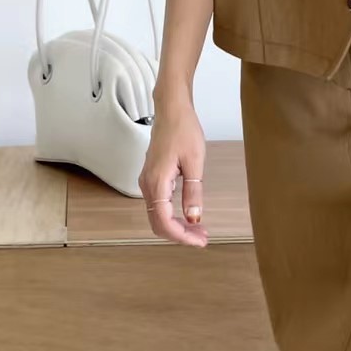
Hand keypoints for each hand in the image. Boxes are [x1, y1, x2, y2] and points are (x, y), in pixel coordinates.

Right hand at [138, 99, 208, 247]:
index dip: (182, 236)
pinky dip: (172, 215)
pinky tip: (189, 215)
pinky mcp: (152, 178)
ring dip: (177, 226)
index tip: (200, 241)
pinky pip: (158, 205)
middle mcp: (147, 184)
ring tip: (200, 229)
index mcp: (157, 182)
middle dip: (180, 235)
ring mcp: (147, 181)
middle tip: (203, 238)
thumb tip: (194, 218)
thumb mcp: (195, 162)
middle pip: (158, 223)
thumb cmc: (183, 130)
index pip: (164, 222)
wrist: (171, 109)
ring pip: (157, 216)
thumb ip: (193, 192)